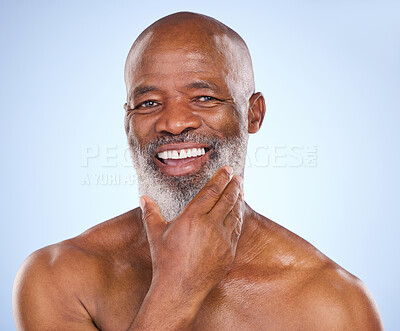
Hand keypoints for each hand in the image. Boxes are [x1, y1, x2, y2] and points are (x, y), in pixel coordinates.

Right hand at [140, 166, 243, 298]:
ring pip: (235, 213)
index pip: (212, 191)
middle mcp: (211, 225)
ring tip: (240, 190)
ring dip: (239, 199)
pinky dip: (238, 218)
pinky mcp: (228, 251)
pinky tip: (238, 213)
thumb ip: (151, 213)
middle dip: (234, 185)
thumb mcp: (155, 234)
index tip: (227, 169)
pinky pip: (237, 229)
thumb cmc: (165, 260)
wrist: (179, 289)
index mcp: (193, 216)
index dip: (221, 178)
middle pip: (227, 199)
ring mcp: (222, 239)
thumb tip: (143, 198)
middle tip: (237, 176)